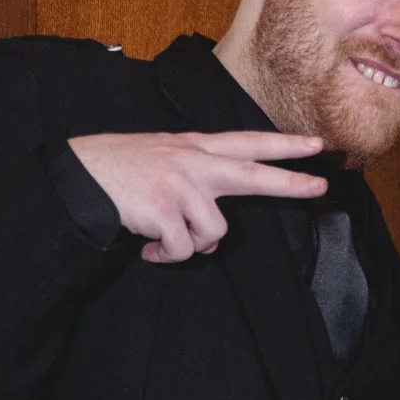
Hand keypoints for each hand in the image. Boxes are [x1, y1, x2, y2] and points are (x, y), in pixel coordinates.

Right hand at [66, 128, 327, 263]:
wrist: (79, 176)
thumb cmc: (119, 170)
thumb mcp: (161, 160)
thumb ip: (194, 185)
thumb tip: (213, 236)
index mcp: (193, 147)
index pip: (246, 142)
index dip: (282, 145)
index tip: (315, 146)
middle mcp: (193, 162)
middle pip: (252, 175)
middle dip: (289, 183)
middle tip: (321, 186)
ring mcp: (180, 186)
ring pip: (212, 234)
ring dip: (186, 244)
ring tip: (160, 236)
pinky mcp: (165, 211)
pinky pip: (183, 250)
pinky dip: (165, 256)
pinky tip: (146, 245)